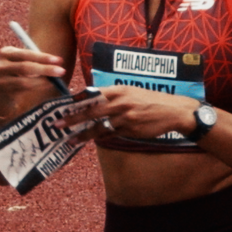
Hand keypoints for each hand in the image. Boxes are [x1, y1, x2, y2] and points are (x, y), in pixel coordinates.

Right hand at [0, 46, 66, 118]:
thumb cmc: (14, 76)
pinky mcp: (1, 90)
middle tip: (62, 71)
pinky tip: (46, 85)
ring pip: (24, 79)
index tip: (59, 60)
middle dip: (45, 68)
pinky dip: (37, 86)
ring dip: (42, 80)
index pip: (26, 53)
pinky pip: (22, 88)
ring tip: (54, 81)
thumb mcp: (20, 65)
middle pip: (25, 66)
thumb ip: (34, 61)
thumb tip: (58, 63)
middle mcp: (0, 64)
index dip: (43, 57)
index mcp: (6, 52)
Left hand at [61, 85, 198, 140]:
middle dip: (72, 118)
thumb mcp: (131, 91)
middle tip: (57, 124)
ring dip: (82, 134)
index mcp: (119, 90)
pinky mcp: (130, 130)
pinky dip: (99, 138)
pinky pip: (111, 135)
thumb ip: (112, 95)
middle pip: (91, 111)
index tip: (62, 106)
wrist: (174, 111)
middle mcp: (120, 102)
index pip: (92, 94)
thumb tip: (92, 98)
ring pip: (99, 127)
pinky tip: (89, 140)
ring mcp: (125, 118)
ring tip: (69, 139)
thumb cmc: (151, 100)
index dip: (76, 101)